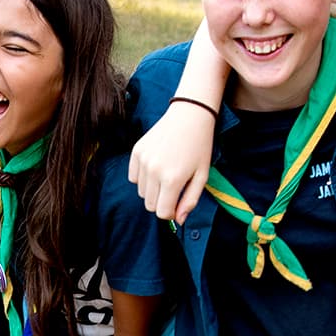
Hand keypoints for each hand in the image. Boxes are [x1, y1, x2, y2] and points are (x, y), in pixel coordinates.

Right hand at [128, 103, 213, 222]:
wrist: (189, 115)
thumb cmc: (200, 146)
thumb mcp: (202, 176)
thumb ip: (190, 201)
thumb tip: (178, 220)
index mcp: (173, 180)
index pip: (161, 212)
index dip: (170, 212)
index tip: (177, 204)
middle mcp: (154, 171)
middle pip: (149, 204)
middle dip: (161, 202)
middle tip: (174, 189)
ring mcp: (143, 161)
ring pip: (141, 192)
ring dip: (153, 190)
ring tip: (166, 174)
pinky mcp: (136, 152)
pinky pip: (133, 177)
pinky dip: (143, 178)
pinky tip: (156, 167)